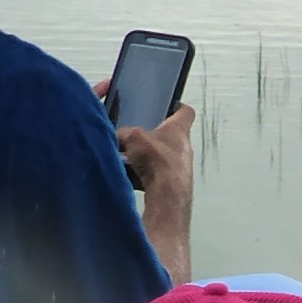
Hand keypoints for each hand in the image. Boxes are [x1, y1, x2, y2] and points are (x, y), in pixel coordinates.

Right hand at [97, 86, 194, 283]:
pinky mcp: (172, 184)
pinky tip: (130, 176)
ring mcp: (180, 168)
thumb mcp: (133, 137)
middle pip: (170, 136)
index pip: (185, 111)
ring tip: (129, 158)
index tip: (169, 105)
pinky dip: (144, 174)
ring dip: (148, 157)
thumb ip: (124, 133)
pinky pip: (156, 175)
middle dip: (153, 135)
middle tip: (137, 135)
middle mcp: (184, 148)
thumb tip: (116, 136)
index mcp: (180, 130)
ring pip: (161, 157)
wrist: (167, 197)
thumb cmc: (158, 163)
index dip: (177, 106)